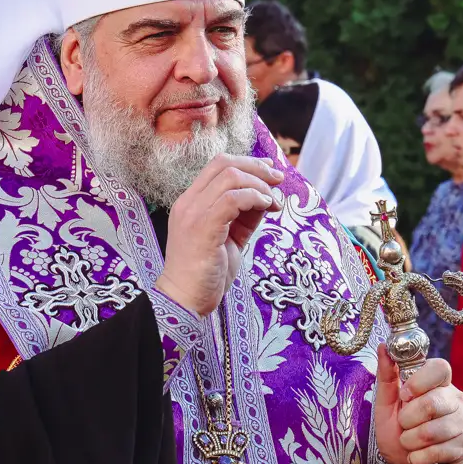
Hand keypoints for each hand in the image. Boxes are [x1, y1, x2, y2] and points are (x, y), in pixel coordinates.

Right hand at [155, 154, 282, 315]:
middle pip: (224, 164)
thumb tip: (266, 197)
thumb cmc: (207, 273)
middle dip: (256, 167)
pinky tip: (267, 208)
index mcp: (191, 202)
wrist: (184, 300)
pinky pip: (233, 199)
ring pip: (231, 178)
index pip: (217, 166)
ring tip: (274, 203)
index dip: (247, 163)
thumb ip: (244, 216)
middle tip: (278, 180)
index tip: (270, 173)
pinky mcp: (203, 228)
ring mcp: (193, 213)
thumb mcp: (230, 238)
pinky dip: (255, 198)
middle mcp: (188, 202)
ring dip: (260, 185)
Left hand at [374, 345, 462, 463]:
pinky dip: (420, 457)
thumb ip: (387, 377)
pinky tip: (420, 458)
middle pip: (433, 402)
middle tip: (405, 427)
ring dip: (411, 442)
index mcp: (439, 385)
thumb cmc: (399, 436)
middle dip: (408, 420)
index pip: (440, 368)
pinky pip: (439, 450)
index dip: (419, 381)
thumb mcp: (386, 407)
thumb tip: (385, 347)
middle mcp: (457, 400)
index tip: (405, 396)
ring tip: (411, 445)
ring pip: (434, 430)